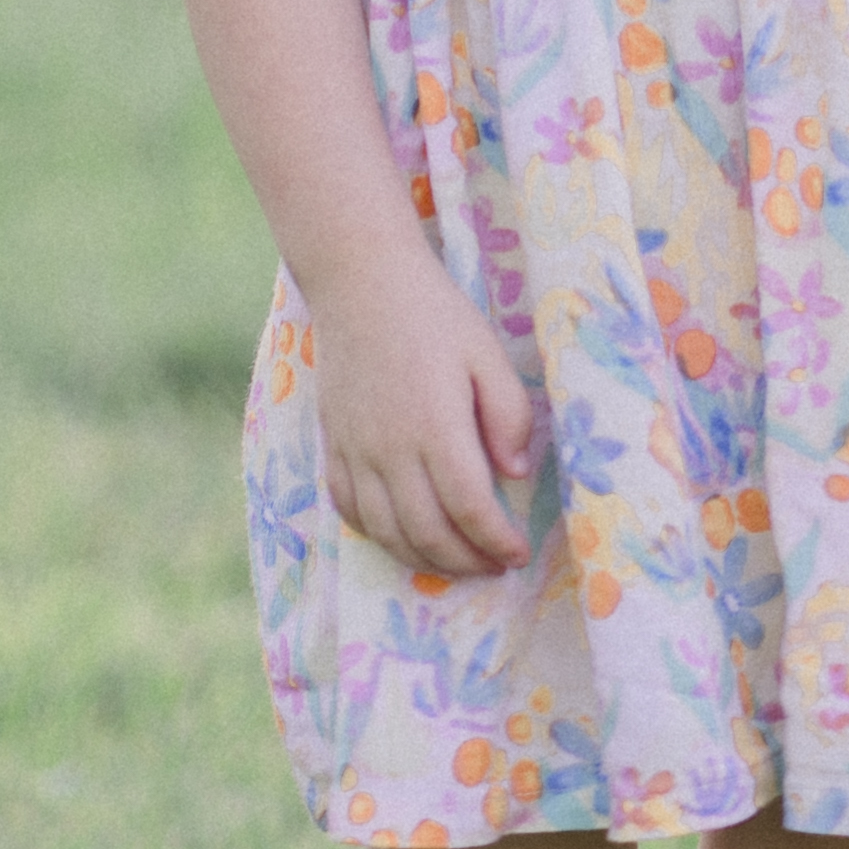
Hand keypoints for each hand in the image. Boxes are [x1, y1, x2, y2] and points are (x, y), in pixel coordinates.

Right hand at [308, 255, 540, 580]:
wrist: (360, 282)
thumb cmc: (434, 314)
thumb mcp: (487, 353)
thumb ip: (508, 415)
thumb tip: (516, 475)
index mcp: (436, 427)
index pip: (469, 508)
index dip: (495, 541)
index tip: (517, 554)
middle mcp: (390, 449)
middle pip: (426, 532)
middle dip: (464, 561)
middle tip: (491, 566)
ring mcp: (354, 450)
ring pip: (385, 531)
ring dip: (422, 559)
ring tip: (454, 562)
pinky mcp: (331, 444)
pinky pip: (348, 508)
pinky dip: (377, 534)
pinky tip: (402, 536)